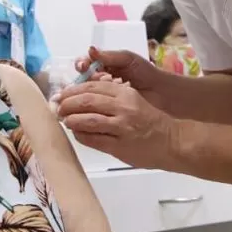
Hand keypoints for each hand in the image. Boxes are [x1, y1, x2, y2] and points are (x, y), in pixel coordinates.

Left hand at [57, 81, 178, 169]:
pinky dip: (81, 135)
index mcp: (125, 92)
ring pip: (87, 119)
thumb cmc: (151, 121)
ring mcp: (121, 126)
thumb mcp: (134, 101)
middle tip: (58, 108)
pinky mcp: (120, 145)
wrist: (173, 141)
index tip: (62, 95)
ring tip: (65, 120)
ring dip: (71, 120)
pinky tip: (77, 133)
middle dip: (67, 103)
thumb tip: (83, 99)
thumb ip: (113, 98)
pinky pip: (93, 139)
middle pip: (86, 100)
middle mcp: (123, 107)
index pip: (92, 86)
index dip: (73, 90)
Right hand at [75, 47, 167, 110]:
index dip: (82, 64)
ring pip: (88, 91)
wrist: (160, 92)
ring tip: (111, 83)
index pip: (85, 63)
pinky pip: (96, 104)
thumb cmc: (146, 73)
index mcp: (104, 65)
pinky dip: (99, 99)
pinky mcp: (107, 108)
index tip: (84, 66)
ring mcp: (103, 94)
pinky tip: (110, 96)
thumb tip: (90, 50)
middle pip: (83, 78)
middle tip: (98, 77)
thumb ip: (109, 55)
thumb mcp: (128, 59)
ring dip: (94, 87)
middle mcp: (100, 79)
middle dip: (87, 77)